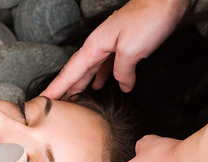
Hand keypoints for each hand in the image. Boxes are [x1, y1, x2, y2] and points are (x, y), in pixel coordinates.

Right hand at [40, 0, 188, 98]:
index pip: (70, 73)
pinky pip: (105, 66)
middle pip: (76, 72)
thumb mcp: (132, 50)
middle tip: (52, 105)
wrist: (164, 1)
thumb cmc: (147, 20)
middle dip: (63, 89)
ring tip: (71, 100)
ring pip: (90, 70)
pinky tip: (99, 85)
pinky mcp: (122, 46)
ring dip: (80, 85)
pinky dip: (100, 77)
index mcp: (95, 47)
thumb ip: (122, 71)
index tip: (43, 99)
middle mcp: (98, 46)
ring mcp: (110, 46)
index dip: (56, 88)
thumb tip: (123, 85)